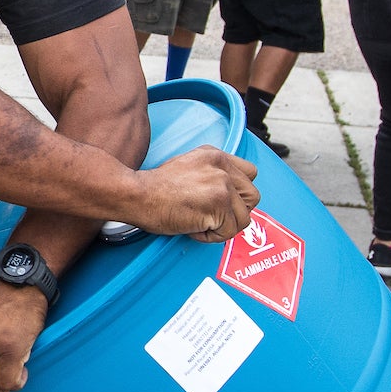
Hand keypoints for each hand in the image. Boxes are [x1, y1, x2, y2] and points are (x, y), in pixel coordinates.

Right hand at [128, 146, 258, 240]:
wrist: (138, 194)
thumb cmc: (154, 187)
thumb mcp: (187, 165)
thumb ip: (211, 173)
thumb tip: (225, 194)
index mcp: (216, 155)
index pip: (250, 173)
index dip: (239, 193)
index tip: (224, 203)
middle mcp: (223, 167)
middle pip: (252, 196)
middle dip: (236, 212)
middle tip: (214, 217)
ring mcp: (222, 186)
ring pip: (243, 218)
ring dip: (224, 227)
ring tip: (201, 224)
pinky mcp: (218, 206)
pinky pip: (228, 232)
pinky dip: (211, 236)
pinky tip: (193, 228)